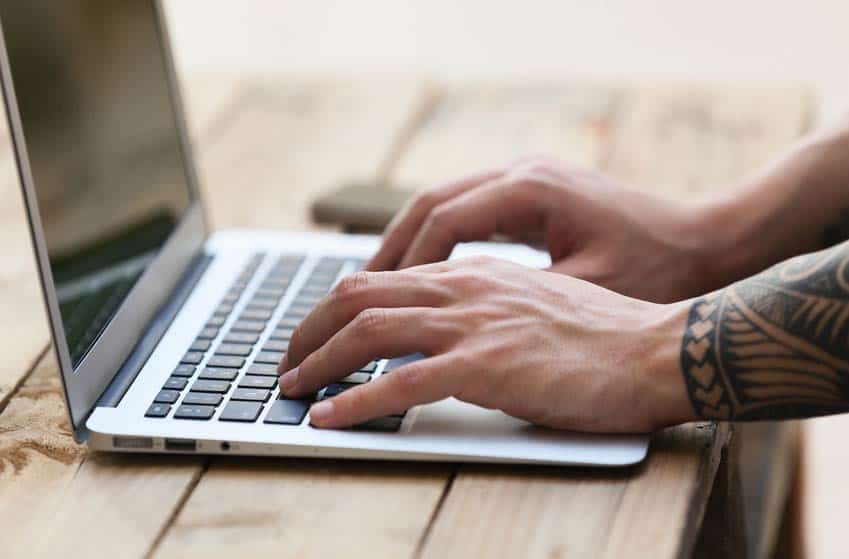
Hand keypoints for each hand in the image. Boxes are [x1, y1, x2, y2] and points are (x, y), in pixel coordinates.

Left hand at [278, 256, 695, 431]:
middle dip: (310, 327)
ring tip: (291, 387)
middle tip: (287, 359)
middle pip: (360, 295)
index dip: (340, 306)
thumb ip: (490, 311)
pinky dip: (355, 401)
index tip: (319, 332)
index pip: (387, 279)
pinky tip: (328, 417)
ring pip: (368, 331)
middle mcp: (467, 289)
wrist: (658, 348)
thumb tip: (453, 332)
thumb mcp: (538, 306)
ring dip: (318, 361)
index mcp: (477, 275)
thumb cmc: (607, 335)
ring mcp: (474, 325)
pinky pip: (401, 384)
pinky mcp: (487, 367)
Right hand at [367, 156, 743, 302]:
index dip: (398, 267)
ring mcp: (525, 178)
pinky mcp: (531, 195)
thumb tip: (449, 338)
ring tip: (368, 290)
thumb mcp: (584, 296)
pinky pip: (464, 215)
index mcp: (531, 191)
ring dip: (404, 248)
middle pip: (426, 206)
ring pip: (440, 206)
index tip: (365, 306)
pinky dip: (433, 246)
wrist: (708, 242)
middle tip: (346, 298)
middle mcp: (520, 174)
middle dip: (385, 253)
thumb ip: (514, 307)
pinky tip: (418, 277)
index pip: (439, 223)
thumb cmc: (657, 271)